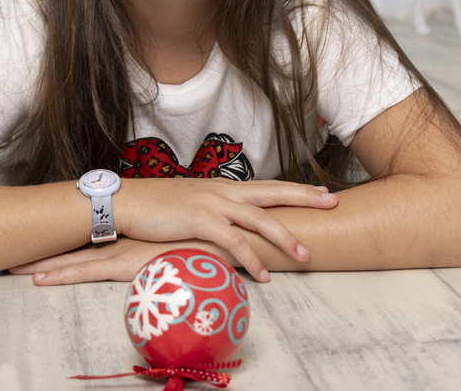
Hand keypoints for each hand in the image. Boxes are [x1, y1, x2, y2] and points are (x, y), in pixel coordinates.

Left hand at [10, 238, 229, 284]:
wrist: (224, 236)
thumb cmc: (207, 240)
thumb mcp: (182, 240)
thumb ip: (169, 244)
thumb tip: (163, 250)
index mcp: (132, 232)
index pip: (90, 235)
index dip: (63, 236)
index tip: (38, 235)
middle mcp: (122, 238)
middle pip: (74, 243)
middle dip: (42, 247)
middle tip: (9, 249)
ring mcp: (121, 250)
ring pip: (73, 258)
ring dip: (43, 263)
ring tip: (12, 267)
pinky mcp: (127, 265)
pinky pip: (87, 273)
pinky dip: (62, 276)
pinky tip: (40, 281)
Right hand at [112, 178, 336, 281]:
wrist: (127, 201)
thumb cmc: (157, 206)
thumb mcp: (192, 203)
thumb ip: (214, 209)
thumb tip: (229, 222)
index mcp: (223, 187)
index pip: (267, 185)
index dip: (295, 188)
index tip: (321, 190)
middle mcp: (222, 191)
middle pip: (272, 192)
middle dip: (305, 197)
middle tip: (333, 202)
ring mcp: (212, 204)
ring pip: (258, 218)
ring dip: (284, 237)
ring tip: (305, 254)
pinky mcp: (199, 220)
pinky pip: (233, 241)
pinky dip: (251, 259)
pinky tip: (263, 275)